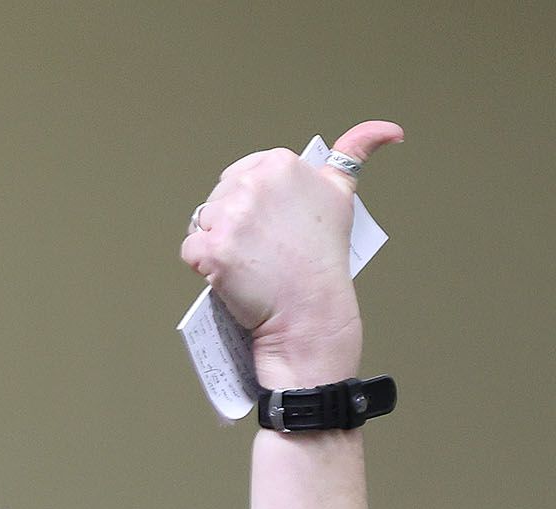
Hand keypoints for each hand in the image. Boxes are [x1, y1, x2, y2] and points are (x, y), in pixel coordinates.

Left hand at [181, 119, 401, 387]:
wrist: (310, 306)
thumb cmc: (323, 253)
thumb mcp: (341, 192)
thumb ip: (353, 153)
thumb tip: (390, 130)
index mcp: (279, 164)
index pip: (240, 175)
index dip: (249, 204)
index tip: (270, 224)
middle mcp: (253, 184)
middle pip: (217, 197)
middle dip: (231, 221)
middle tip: (261, 247)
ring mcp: (230, 217)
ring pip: (201, 223)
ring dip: (215, 241)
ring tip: (248, 260)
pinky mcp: (211, 248)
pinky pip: (190, 250)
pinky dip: (203, 266)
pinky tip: (230, 273)